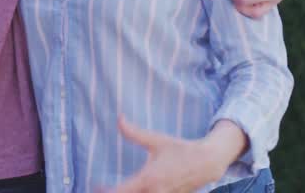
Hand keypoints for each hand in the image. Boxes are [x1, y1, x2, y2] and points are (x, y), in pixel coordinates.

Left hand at [103, 118, 242, 192]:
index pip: (122, 192)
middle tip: (103, 189)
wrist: (207, 163)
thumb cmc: (180, 150)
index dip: (107, 191)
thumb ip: (134, 132)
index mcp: (149, 179)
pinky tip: (135, 190)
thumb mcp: (156, 140)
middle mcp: (156, 192)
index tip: (97, 186)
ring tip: (117, 189)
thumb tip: (119, 118)